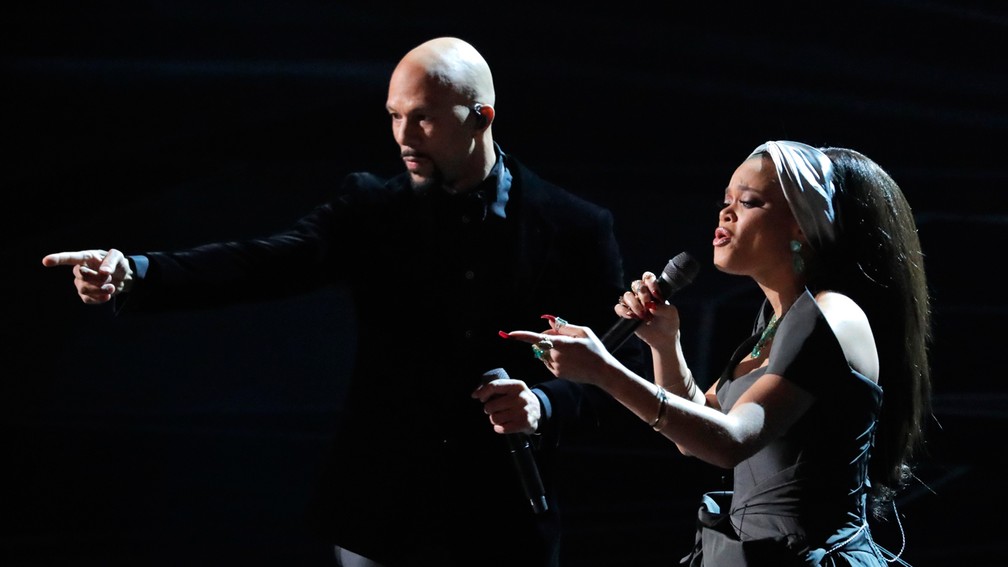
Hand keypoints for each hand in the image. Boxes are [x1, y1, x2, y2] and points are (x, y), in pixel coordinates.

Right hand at [41, 249, 132, 303]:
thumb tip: (104, 272)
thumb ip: (111, 262)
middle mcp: (80, 269)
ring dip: (101, 290)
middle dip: (99, 279)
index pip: (70, 258)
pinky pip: (87, 300)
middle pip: (82, 277)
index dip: (57, 259)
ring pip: (84, 290)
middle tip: (110, 278)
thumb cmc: (118, 263)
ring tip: (111, 287)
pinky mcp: (85, 294)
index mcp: (86, 257)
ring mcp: (80, 282)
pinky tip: (108, 296)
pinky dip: (99, 299)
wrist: (123, 277)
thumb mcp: (118, 257)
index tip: (46, 261)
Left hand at [471, 378, 540, 434]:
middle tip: (494, 410)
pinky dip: (499, 428)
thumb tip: (475, 394)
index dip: (483, 392)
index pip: (494, 386)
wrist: (539, 410)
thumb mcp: (511, 388)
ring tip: (500, 417)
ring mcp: (523, 411)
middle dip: (489, 409)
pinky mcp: (523, 423)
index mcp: (517, 386)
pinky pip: (501, 428)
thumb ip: (495, 389)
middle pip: (491, 405)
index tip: (479, 398)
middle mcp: (520, 397)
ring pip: (495, 418)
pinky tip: (503, 425)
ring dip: (494, 419)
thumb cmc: (519, 398)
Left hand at [500, 318, 620, 387]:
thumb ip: (564, 327)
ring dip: (551, 349)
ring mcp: (555, 366)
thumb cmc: (595, 349)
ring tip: (571, 351)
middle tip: (564, 338)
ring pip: (544, 353)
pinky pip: (548, 362)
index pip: (537, 338)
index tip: (509, 334)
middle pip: (541, 343)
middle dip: (547, 338)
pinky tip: (570, 360)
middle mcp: (555, 356)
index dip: (522, 336)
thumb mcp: (583, 332)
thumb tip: (550, 323)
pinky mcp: (556, 374)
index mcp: (562, 344)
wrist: (602, 372)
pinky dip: (554, 358)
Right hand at [617, 271, 681, 349]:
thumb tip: (651, 306)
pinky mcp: (627, 315)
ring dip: (635, 305)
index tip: (657, 295)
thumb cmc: (669, 322)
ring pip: (626, 295)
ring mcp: (634, 304)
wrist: (664, 337)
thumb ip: (663, 307)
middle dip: (643, 294)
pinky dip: (624, 311)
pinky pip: (618, 308)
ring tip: (644, 316)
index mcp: (653, 290)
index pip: (647, 277)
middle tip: (649, 305)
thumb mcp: (671, 313)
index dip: (650, 283)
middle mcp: (642, 295)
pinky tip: (634, 318)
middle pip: (636, 284)